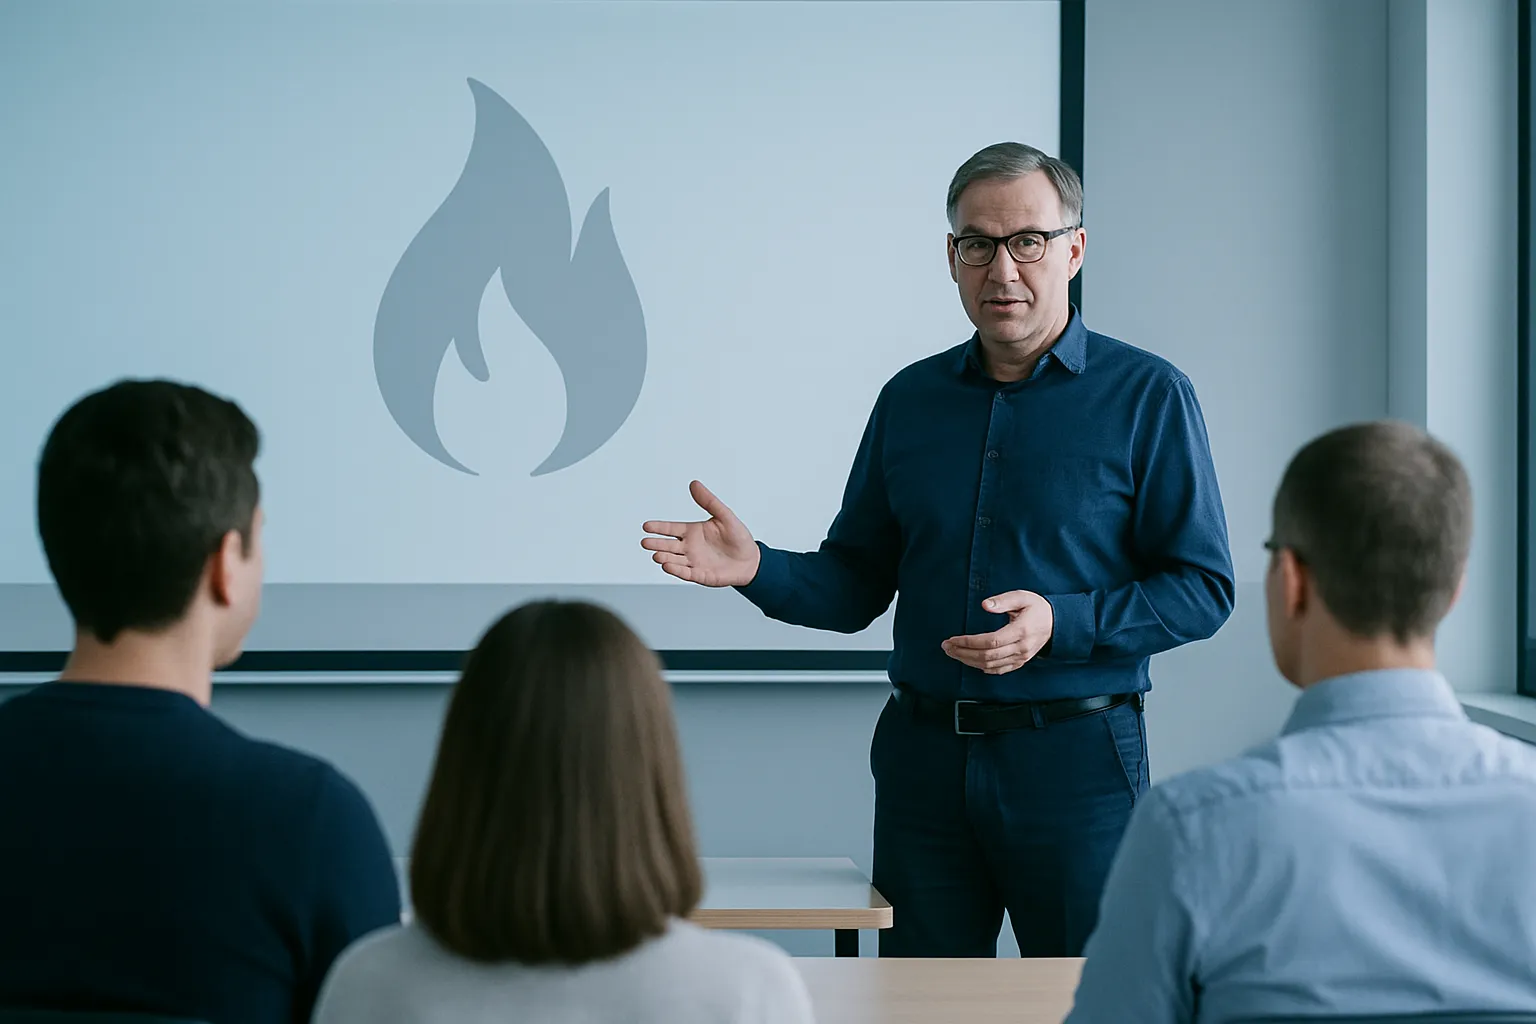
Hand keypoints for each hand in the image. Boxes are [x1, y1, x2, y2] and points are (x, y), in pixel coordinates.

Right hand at [641, 481, 761, 587]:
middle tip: (645, 542)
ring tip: (657, 555)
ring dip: (665, 558)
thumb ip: (709, 501)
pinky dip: (676, 570)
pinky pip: (686, 573)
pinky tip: (668, 566)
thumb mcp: (724, 515)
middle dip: (656, 544)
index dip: (659, 528)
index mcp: (692, 532)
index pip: (671, 529)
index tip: (646, 526)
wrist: (751, 560)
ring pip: (674, 560)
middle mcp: (689, 547)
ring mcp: (693, 562)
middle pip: (668, 545)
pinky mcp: (700, 575)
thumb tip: (694, 484)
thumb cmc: (738, 537)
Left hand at [941, 590, 1054, 674]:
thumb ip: (1003, 600)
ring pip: (990, 665)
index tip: (953, 639)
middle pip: (987, 656)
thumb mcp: (1022, 597)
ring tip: (953, 653)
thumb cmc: (1037, 608)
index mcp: (1020, 631)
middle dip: (963, 652)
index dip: (969, 642)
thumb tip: (985, 605)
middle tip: (946, 647)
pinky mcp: (1020, 662)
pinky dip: (983, 668)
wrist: (1056, 623)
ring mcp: (1021, 657)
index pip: (990, 641)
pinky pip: (999, 670)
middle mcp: (1021, 648)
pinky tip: (971, 662)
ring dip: (969, 661)